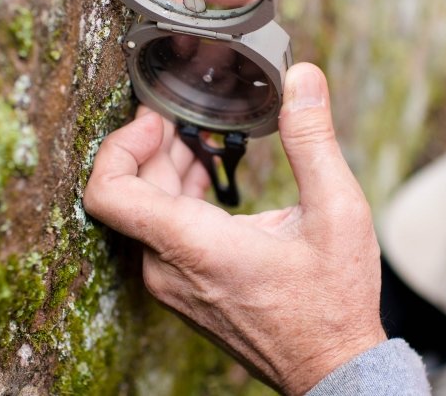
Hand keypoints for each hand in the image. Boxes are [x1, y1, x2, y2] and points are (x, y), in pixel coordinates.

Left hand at [85, 0, 385, 394]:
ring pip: (145, 214)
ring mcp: (172, 284)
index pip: (108, 192)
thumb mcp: (337, 212)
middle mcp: (168, 269)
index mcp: (192, 246)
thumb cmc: (333, 302)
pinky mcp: (183, 292)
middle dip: (154, 145)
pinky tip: (208, 179)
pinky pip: (160, 235)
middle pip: (130, 192)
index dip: (119, 144)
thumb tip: (302, 79)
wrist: (331, 370)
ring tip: (203, 137)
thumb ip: (313, 140)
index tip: (156, 118)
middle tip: (187, 112)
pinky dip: (176, 199)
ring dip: (166, 170)